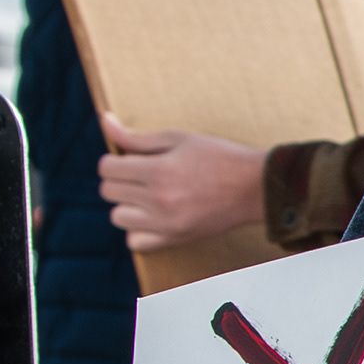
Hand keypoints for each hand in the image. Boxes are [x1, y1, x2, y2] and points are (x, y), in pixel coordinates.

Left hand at [99, 118, 269, 254]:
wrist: (257, 187)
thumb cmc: (222, 158)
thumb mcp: (180, 139)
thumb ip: (138, 136)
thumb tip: (106, 122)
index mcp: (159, 171)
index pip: (107, 168)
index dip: (114, 161)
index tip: (128, 160)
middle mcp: (159, 200)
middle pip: (109, 191)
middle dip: (120, 179)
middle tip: (141, 175)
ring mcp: (166, 223)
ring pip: (118, 217)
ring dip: (126, 205)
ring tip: (146, 196)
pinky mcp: (176, 238)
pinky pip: (135, 241)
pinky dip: (138, 230)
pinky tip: (152, 217)